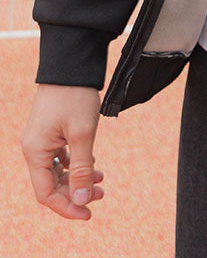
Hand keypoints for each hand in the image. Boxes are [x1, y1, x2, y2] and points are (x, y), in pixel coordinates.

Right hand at [21, 84, 103, 219]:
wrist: (71, 63)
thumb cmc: (75, 95)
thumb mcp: (83, 133)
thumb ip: (81, 168)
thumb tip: (81, 199)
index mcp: (35, 152)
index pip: (46, 194)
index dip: (67, 206)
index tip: (88, 212)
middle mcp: (34, 148)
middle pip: (52, 184)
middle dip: (76, 192)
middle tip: (102, 194)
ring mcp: (42, 139)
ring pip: (58, 170)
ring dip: (78, 178)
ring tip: (102, 180)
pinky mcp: (51, 131)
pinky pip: (61, 156)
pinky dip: (76, 163)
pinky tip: (93, 164)